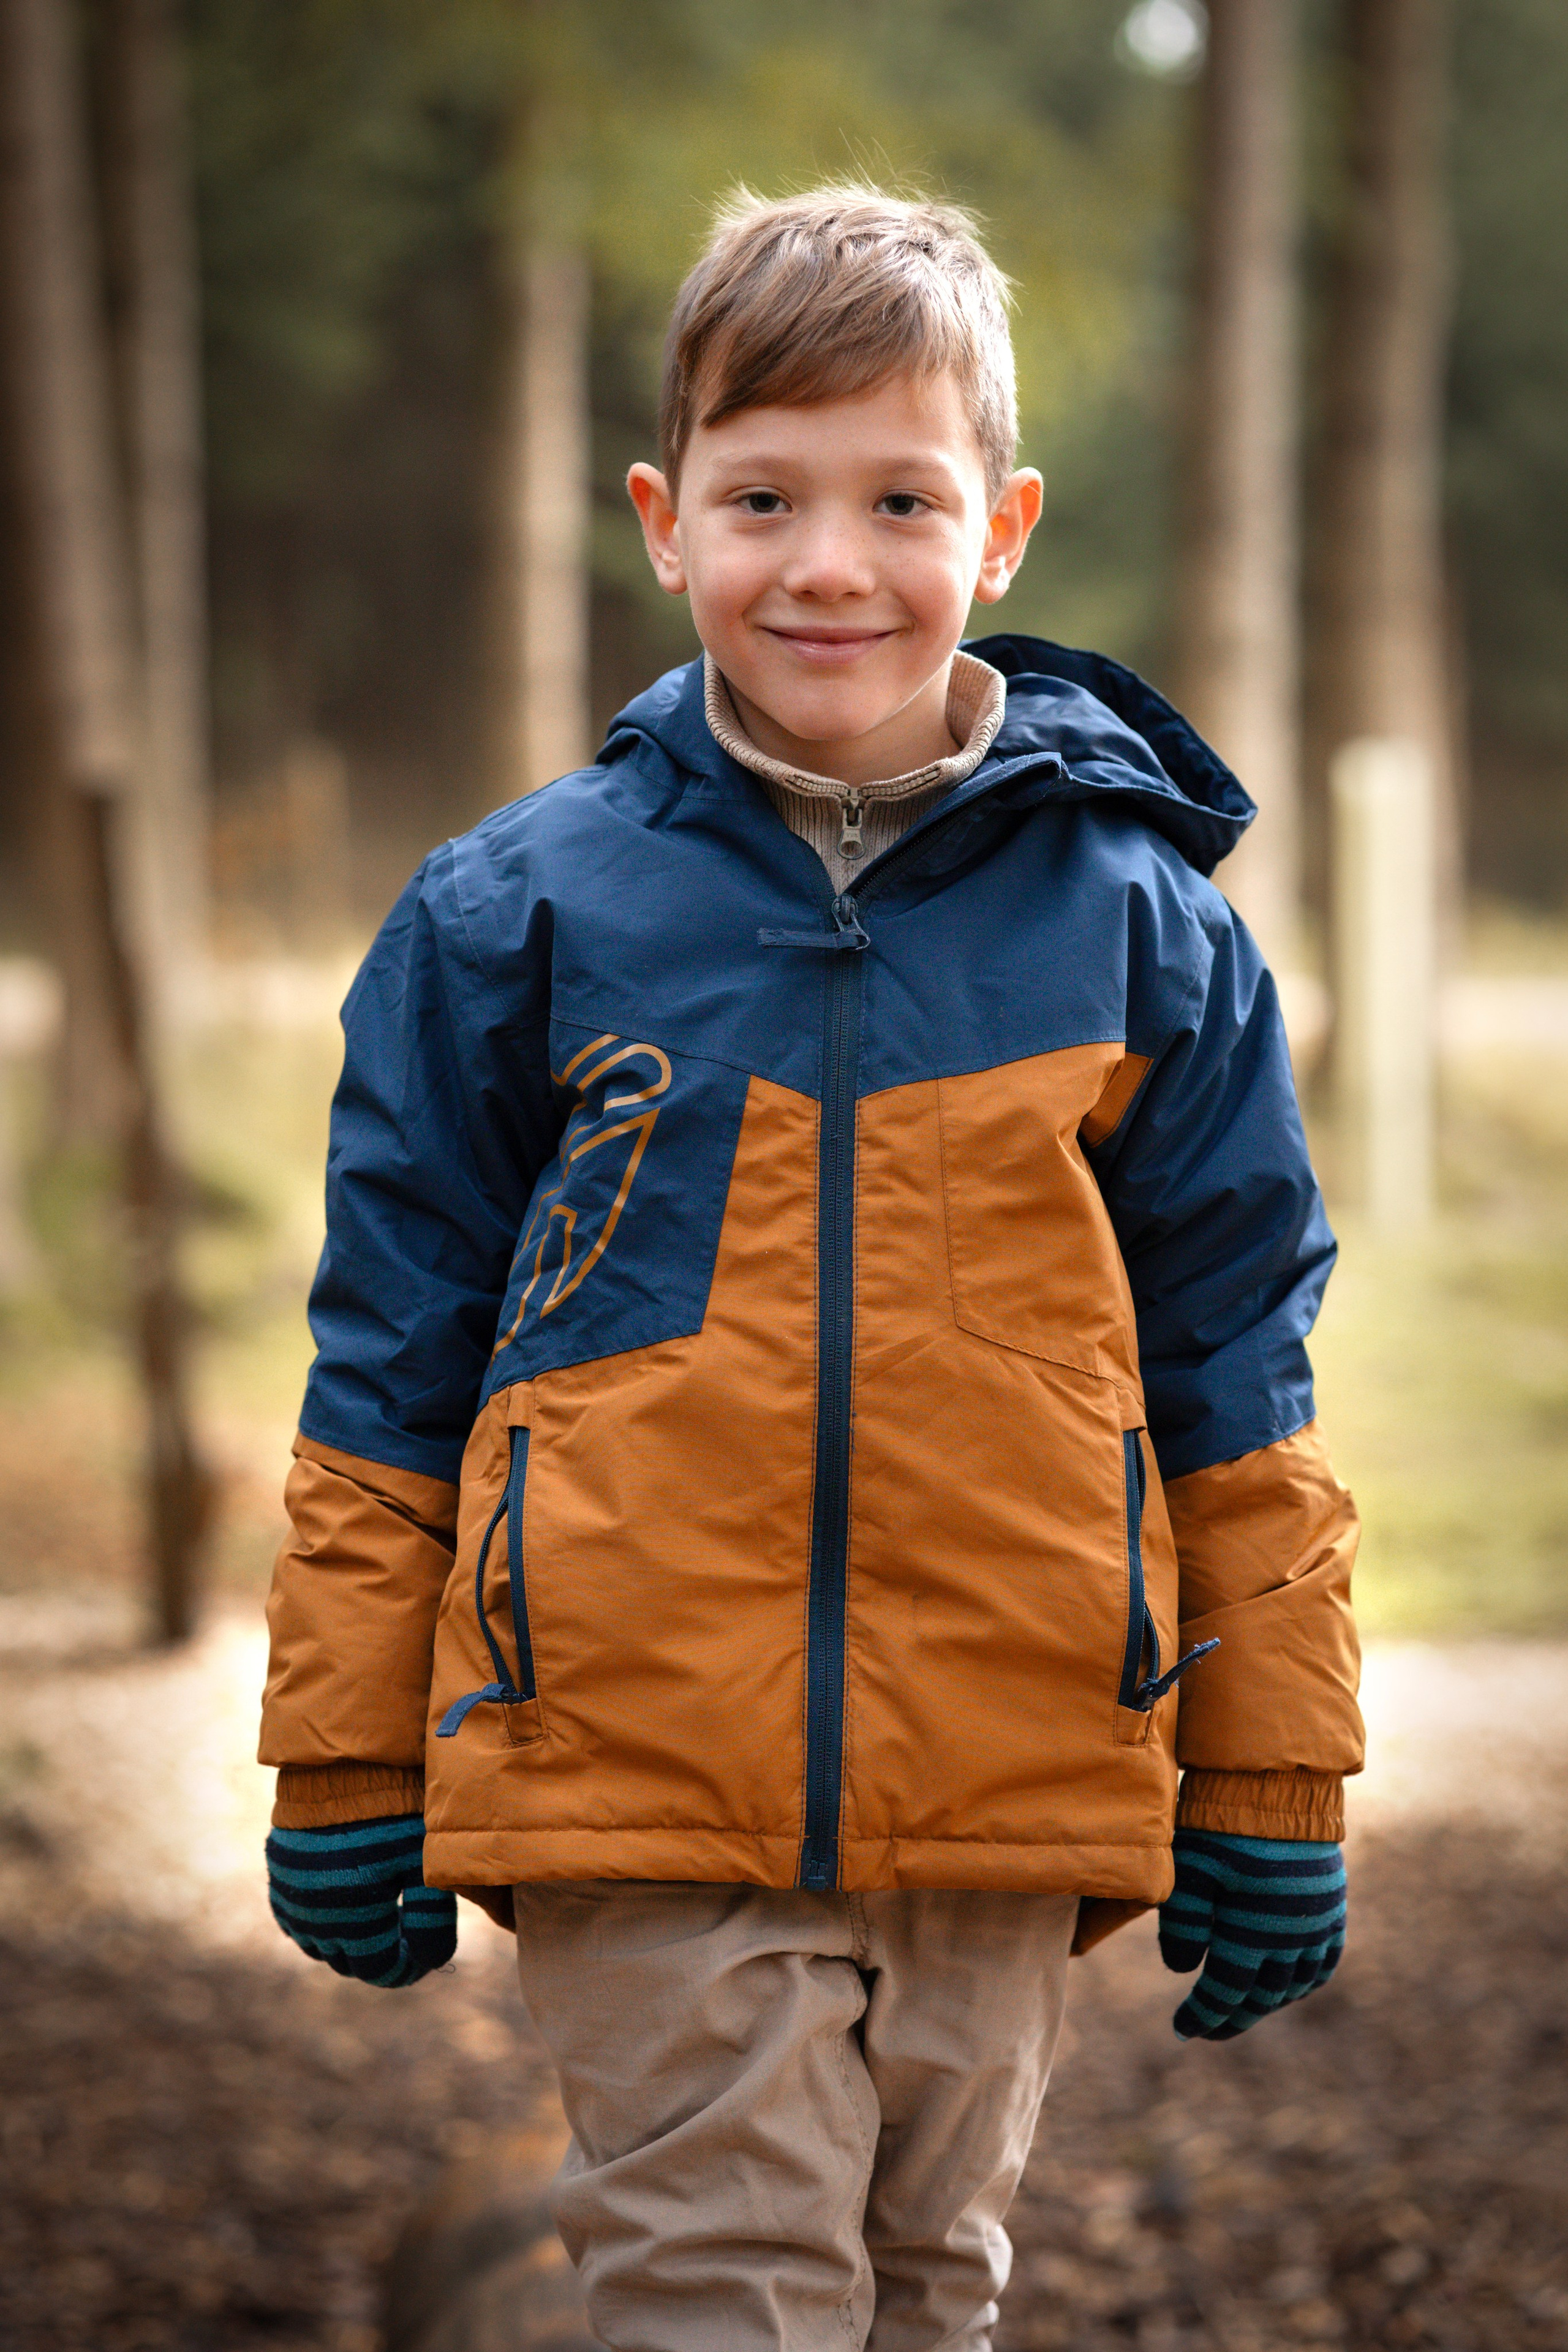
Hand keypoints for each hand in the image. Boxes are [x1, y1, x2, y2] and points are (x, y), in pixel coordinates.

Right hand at [266, 1814, 456, 1987]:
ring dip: (348, 1940)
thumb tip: (434, 1961)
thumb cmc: (391, 1812)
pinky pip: (295, 1916)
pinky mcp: (280, 1873)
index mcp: (352, 1922)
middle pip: (349, 1962)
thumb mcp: (422, 1863)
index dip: (408, 1967)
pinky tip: (341, 1902)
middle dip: (380, 1955)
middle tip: (406, 1934)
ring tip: (377, 1916)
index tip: (425, 1953)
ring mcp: (291, 1897)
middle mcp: (314, 1919)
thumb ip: (430, 1919)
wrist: (340, 1762)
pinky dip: (319, 1919)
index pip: (380, 1970)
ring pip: (319, 1943)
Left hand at [1159, 1831, 1345, 2041]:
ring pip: (1294, 1986)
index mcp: (1252, 1933)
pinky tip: (1287, 1986)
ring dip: (1267, 2003)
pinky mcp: (1333, 1908)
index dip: (1202, 2016)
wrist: (1279, 1785)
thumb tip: (1182, 1970)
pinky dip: (1305, 1981)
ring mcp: (1318, 1925)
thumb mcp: (1190, 1871)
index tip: (1181, 2030)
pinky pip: (1325, 1962)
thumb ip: (1183, 1924)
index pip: (1225, 1994)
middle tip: (1208, 2029)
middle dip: (1232, 2018)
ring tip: (1241, 2009)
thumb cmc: (1224, 1826)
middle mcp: (1291, 1938)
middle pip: (1261, 1998)